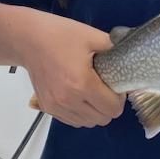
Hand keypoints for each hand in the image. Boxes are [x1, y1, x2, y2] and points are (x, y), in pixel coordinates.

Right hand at [18, 13, 123, 127]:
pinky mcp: (47, 107)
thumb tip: (131, 57)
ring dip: (94, 112)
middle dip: (109, 106)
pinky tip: (79, 97)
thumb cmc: (60, 35)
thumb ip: (114, 49)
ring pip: (87, 123)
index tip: (116, 86)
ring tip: (92, 93)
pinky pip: (72, 121)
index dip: (119, 99)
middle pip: (102, 119)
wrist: (28, 40)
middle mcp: (69, 100)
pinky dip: (80, 114)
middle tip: (105, 89)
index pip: (112, 109)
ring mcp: (56, 106)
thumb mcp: (92, 36)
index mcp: (82, 84)